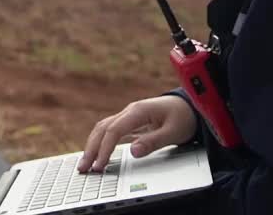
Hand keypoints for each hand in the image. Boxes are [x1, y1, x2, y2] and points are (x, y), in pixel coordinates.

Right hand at [77, 96, 197, 172]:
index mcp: (138, 111)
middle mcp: (130, 111)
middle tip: (83, 167)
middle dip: (91, 148)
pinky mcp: (130, 122)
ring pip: (103, 128)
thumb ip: (153, 142)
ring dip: (93, 145)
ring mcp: (128, 116)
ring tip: (85, 163)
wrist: (189, 106)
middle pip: (103, 128)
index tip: (99, 165)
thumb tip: (133, 152)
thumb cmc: (183, 118)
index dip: (104, 149)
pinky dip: (101, 142)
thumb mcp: (173, 132)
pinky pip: (110, 131)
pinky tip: (96, 154)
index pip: (114, 130)